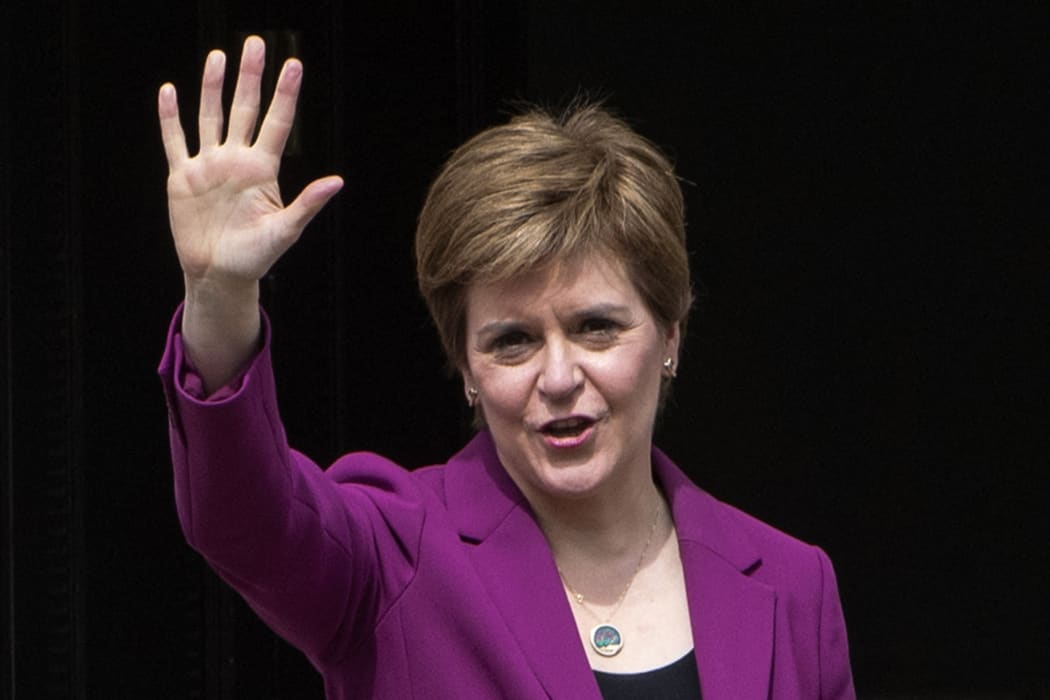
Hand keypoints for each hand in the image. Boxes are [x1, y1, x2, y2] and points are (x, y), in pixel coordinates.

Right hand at [158, 35, 342, 288]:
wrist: (219, 274)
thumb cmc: (257, 256)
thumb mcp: (286, 230)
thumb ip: (308, 203)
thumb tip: (338, 182)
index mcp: (263, 169)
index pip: (277, 122)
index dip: (285, 94)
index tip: (294, 64)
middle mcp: (237, 160)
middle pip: (244, 109)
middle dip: (250, 77)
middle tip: (255, 43)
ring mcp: (209, 166)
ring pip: (210, 117)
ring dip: (212, 88)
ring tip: (217, 57)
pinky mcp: (183, 177)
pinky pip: (175, 141)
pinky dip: (171, 117)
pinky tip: (169, 91)